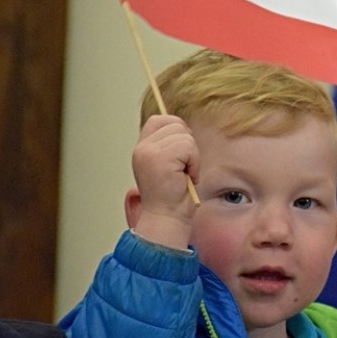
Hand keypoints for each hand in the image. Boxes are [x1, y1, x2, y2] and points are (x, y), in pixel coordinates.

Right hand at [131, 115, 198, 247]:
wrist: (167, 217)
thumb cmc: (172, 196)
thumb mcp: (168, 166)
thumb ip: (169, 146)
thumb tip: (185, 129)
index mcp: (142, 149)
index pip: (160, 120)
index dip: (177, 129)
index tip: (183, 151)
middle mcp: (142, 148)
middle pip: (176, 124)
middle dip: (188, 145)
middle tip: (183, 168)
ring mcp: (149, 152)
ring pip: (184, 136)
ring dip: (192, 157)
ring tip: (184, 174)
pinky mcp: (160, 158)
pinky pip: (188, 147)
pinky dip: (194, 163)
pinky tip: (186, 177)